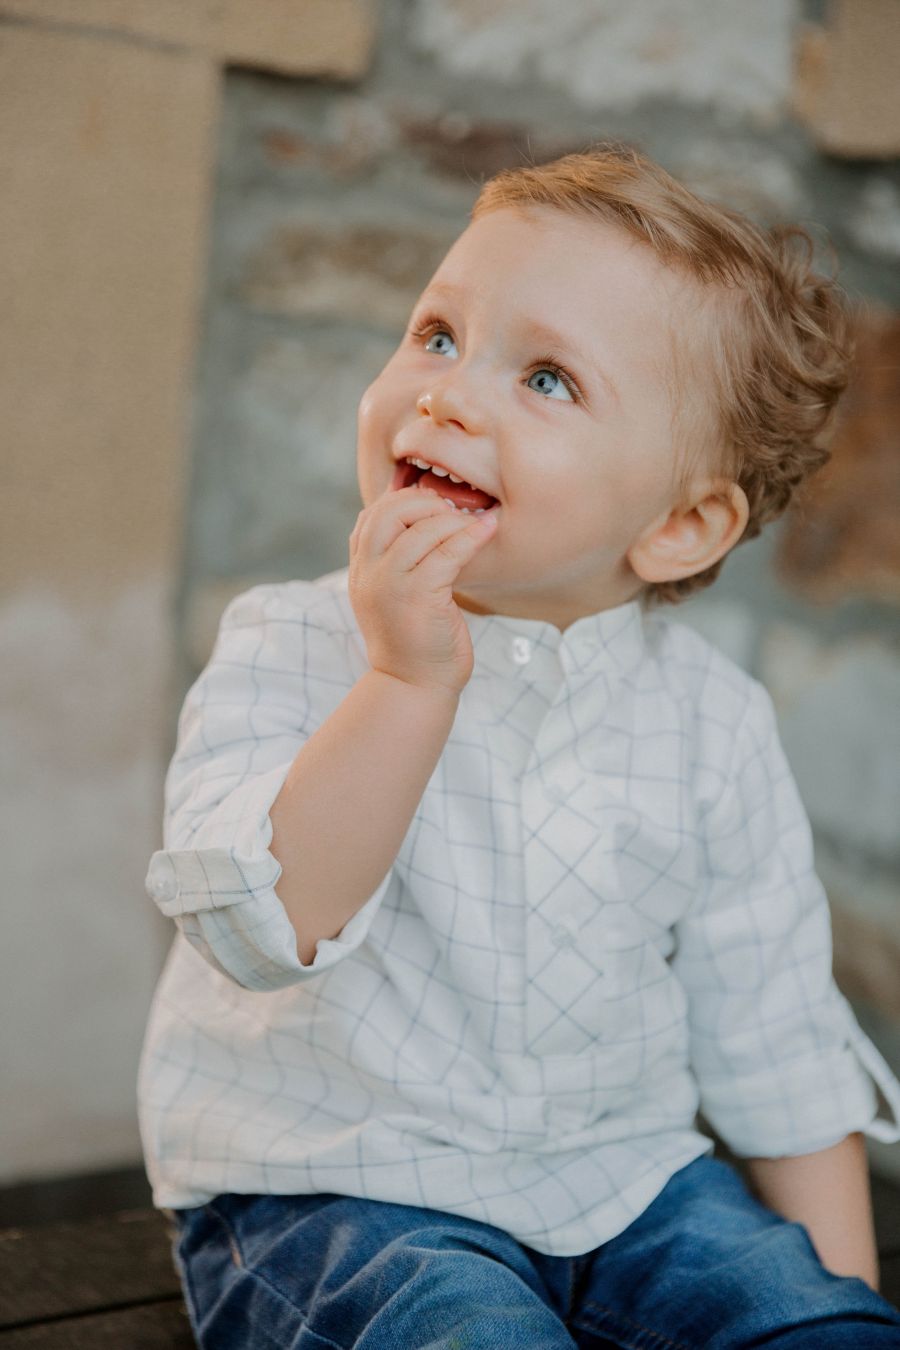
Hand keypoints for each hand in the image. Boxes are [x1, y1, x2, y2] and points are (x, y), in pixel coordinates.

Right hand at [348, 486, 497, 695]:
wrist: (412, 687)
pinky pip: (447, 551)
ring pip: (421, 528)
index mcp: (360, 572)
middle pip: (389, 511)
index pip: (371, 516)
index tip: (433, 507)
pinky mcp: (418, 595)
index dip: (403, 501)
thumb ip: (398, 565)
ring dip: (453, 519)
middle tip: (453, 510)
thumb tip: (427, 524)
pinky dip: (471, 536)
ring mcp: (390, 583)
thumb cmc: (414, 643)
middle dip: (424, 501)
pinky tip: (488, 529)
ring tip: (475, 522)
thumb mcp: (394, 598)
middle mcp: (368, 573)